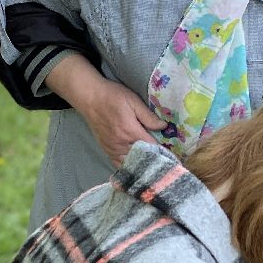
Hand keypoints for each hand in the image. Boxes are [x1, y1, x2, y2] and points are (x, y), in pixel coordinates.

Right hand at [46, 56, 166, 162]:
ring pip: (130, 163)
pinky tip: (136, 164)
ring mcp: (112, 149)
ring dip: (141, 163)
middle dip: (154, 158)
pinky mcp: (106, 150)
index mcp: (130, 131)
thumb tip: (163, 127)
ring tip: (152, 163)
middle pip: (142, 158)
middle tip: (165, 159)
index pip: (151, 147)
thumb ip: (148, 116)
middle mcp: (120, 143)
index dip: (163, 150)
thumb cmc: (113, 96)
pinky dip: (128, 166)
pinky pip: (118, 164)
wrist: (90, 98)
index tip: (172, 152)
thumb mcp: (133, 101)